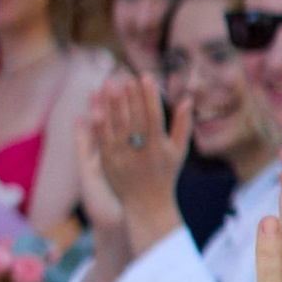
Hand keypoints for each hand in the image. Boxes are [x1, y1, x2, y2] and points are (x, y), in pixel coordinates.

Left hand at [88, 70, 188, 253]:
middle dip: (128, 95)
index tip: (144, 76)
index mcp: (159, 146)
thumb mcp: (178, 152)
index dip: (148, 95)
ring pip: (115, 126)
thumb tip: (186, 99)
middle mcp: (140, 151)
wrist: (147, 206)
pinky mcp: (108, 163)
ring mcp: (122, 157)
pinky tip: (95, 107)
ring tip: (109, 83)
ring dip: (111, 104)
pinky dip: (98, 123)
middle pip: (132, 118)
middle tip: (124, 74)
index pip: (153, 115)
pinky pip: (102, 140)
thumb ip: (182, 125)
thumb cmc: (165, 176)